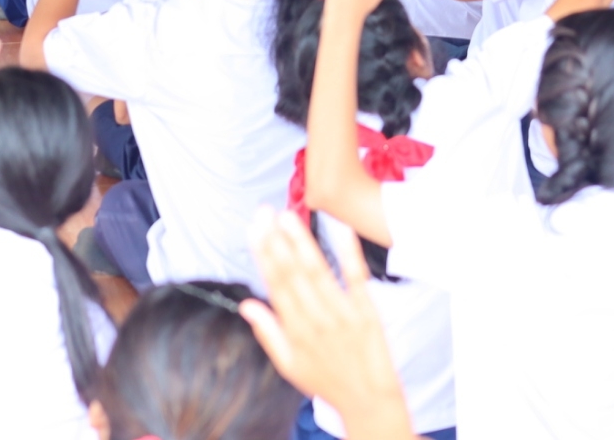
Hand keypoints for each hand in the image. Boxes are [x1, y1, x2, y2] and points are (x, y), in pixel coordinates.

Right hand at [242, 209, 413, 438]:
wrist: (368, 401)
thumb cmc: (327, 382)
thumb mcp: (288, 366)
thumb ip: (267, 332)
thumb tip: (246, 305)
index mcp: (295, 332)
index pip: (275, 285)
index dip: (263, 254)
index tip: (253, 228)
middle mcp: (316, 320)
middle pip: (292, 273)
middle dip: (276, 240)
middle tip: (264, 211)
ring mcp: (342, 315)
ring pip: (318, 272)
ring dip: (302, 242)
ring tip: (288, 216)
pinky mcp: (367, 312)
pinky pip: (355, 278)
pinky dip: (348, 253)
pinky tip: (339, 229)